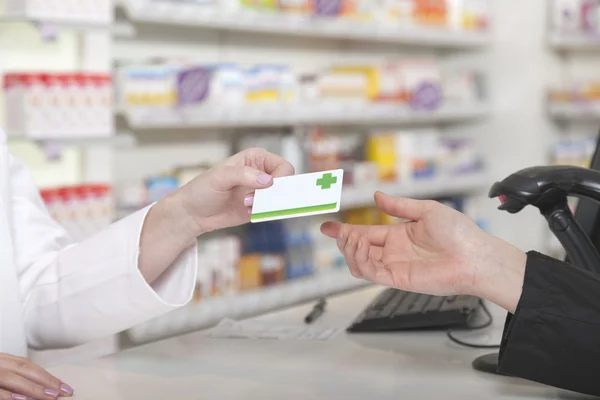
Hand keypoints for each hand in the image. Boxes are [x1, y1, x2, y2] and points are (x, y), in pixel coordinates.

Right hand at [0, 353, 72, 398]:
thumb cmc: (0, 381)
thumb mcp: (9, 375)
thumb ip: (24, 380)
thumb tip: (49, 389)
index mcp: (4, 360)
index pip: (28, 365)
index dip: (47, 375)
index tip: (64, 387)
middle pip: (23, 368)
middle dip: (44, 380)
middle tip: (62, 392)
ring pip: (10, 378)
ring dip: (32, 388)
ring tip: (50, 396)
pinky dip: (9, 395)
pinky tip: (23, 399)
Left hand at [138, 147, 293, 283]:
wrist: (192, 213)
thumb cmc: (203, 189)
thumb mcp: (220, 177)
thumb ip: (244, 175)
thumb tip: (268, 181)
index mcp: (256, 158)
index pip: (282, 166)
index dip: (281, 177)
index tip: (268, 188)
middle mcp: (261, 173)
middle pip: (286, 183)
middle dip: (275, 193)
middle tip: (253, 199)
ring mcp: (261, 192)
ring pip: (281, 199)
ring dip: (268, 205)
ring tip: (246, 205)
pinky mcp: (259, 208)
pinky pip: (272, 211)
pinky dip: (265, 214)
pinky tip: (247, 211)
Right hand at [321, 192, 526, 312]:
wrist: (474, 256)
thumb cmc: (459, 233)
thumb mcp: (426, 209)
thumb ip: (399, 205)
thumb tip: (378, 196)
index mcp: (398, 235)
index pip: (365, 233)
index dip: (345, 230)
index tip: (327, 226)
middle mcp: (394, 252)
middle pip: (358, 249)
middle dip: (342, 240)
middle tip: (336, 232)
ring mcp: (395, 266)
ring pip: (359, 263)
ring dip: (350, 250)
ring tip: (351, 237)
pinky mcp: (398, 279)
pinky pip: (370, 273)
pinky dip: (360, 261)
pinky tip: (361, 247)